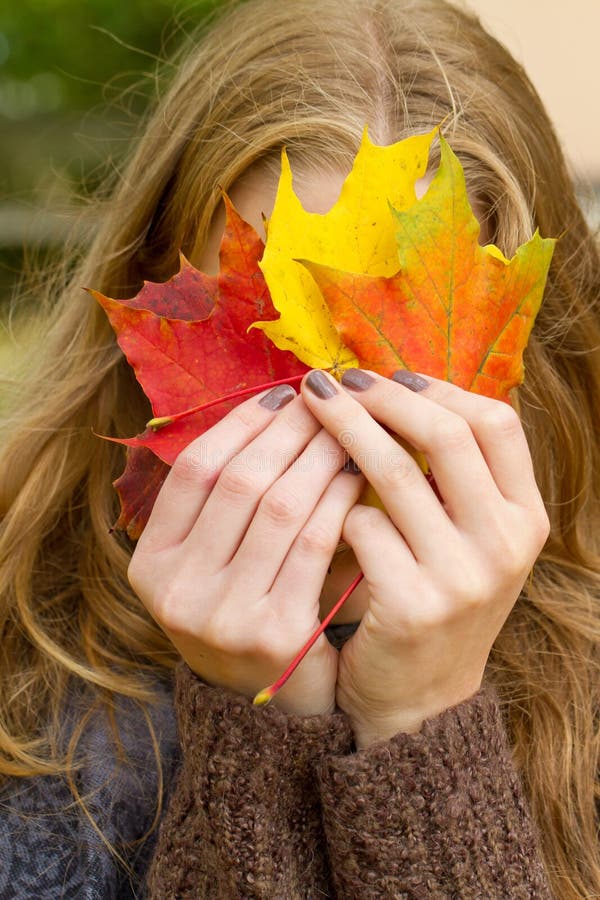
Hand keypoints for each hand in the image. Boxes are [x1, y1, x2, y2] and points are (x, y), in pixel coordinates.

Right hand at [128, 385, 364, 717]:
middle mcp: (174, 589)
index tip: (283, 394)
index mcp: (152, 564)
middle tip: (329, 400)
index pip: (193, 471)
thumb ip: (231, 504)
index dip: (240, 424)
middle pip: (238, 481)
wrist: (277, 712)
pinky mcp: (274, 632)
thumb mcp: (219, 566)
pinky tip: (361, 475)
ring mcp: (220, 614)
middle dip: (290, 430)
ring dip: (320, 455)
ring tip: (353, 428)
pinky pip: (314, 541)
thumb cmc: (252, 616)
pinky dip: (339, 499)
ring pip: (278, 504)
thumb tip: (278, 408)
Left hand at [300, 368, 549, 746]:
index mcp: (526, 516)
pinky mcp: (413, 606)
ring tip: (310, 406)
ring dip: (345, 430)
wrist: (418, 695)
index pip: (497, 423)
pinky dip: (335, 507)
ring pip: (396, 473)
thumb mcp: (466, 538)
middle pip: (446, 436)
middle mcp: (507, 543)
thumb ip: (451, 476)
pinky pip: (362, 525)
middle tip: (336, 379)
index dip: (439, 389)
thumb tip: (393, 387)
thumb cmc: (432, 596)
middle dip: (383, 397)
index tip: (390, 375)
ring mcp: (464, 578)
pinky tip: (321, 508)